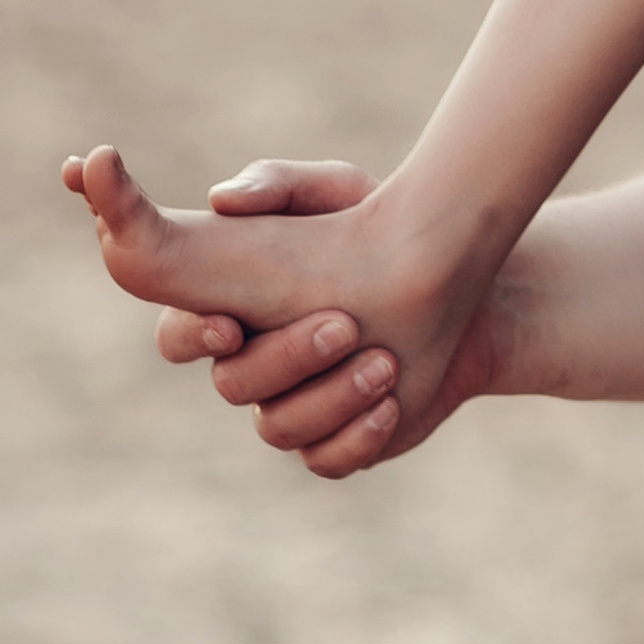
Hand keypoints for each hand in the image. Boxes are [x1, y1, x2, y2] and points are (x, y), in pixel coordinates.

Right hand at [151, 160, 511, 479]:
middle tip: (344, 325)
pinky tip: (390, 406)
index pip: (180, 335)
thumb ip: (278, 183)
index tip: (232, 325)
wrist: (463, 280)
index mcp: (235, 305)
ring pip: (278, 428)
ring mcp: (295, 406)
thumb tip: (221, 199)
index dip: (193, 336)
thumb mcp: (337, 191)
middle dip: (286, 358)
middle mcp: (255, 363)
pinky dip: (355, 439)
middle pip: (232, 384)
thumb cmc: (378, 225)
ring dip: (332, 397)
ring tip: (385, 362)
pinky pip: (326, 460)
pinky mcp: (339, 438)